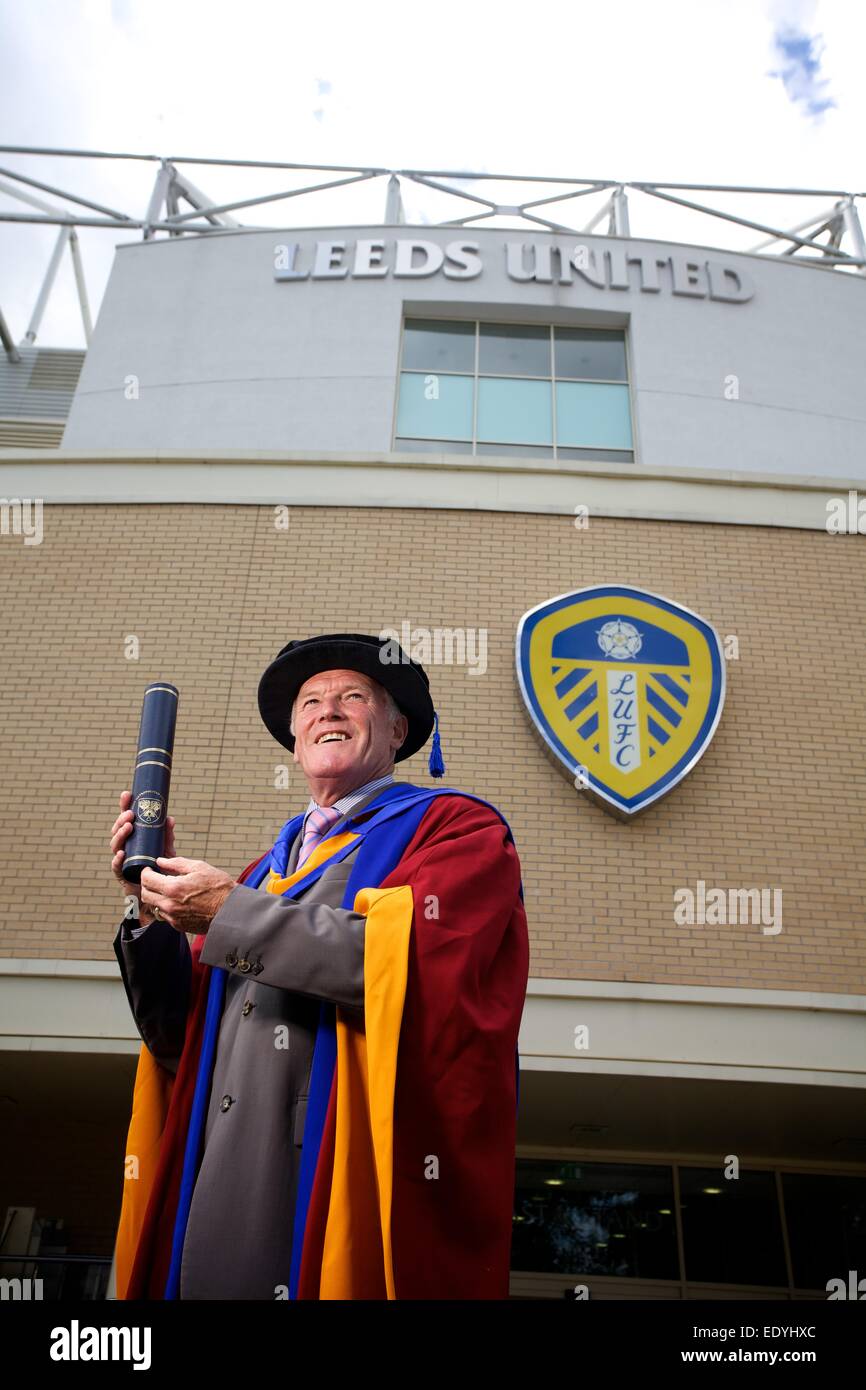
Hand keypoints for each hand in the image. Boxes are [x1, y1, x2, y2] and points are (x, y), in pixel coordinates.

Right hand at [110, 790, 176, 927]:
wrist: (154, 892)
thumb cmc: (157, 867)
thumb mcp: (165, 849)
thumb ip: (166, 835)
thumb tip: (170, 818)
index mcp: (133, 837)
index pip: (126, 819)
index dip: (124, 806)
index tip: (127, 794)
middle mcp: (124, 845)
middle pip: (118, 829)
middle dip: (122, 819)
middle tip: (130, 813)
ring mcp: (121, 859)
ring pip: (115, 844)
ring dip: (120, 834)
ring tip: (128, 827)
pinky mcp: (121, 873)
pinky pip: (116, 865)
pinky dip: (117, 859)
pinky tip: (121, 853)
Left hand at [139, 856, 236, 934]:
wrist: (231, 911)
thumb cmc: (218, 887)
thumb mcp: (199, 867)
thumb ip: (176, 863)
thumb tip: (161, 861)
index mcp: (173, 888)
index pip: (146, 880)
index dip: (145, 872)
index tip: (149, 869)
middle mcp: (169, 905)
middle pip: (145, 894)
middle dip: (146, 885)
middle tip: (154, 878)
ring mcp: (173, 917)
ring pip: (154, 906)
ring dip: (156, 896)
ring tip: (167, 889)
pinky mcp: (178, 925)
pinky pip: (164, 915)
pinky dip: (166, 907)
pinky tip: (177, 901)